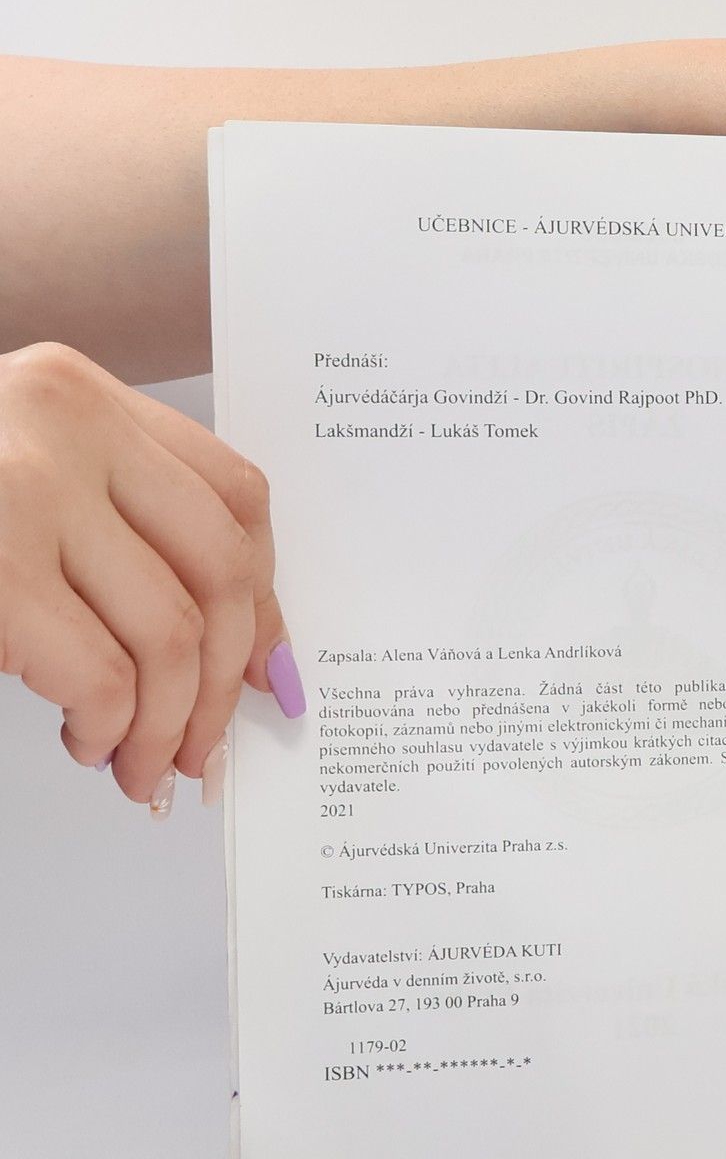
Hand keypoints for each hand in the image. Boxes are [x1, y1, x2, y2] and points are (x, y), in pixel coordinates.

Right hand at [0, 341, 301, 815]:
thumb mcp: (21, 478)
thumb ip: (114, 527)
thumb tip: (242, 649)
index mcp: (80, 394)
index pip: (236, 497)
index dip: (267, 599)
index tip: (268, 672)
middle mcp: (62, 422)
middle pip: (224, 572)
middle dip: (227, 683)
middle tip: (201, 751)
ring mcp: (19, 487)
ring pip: (174, 634)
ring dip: (170, 725)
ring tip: (139, 764)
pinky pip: (102, 673)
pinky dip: (111, 728)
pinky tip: (86, 742)